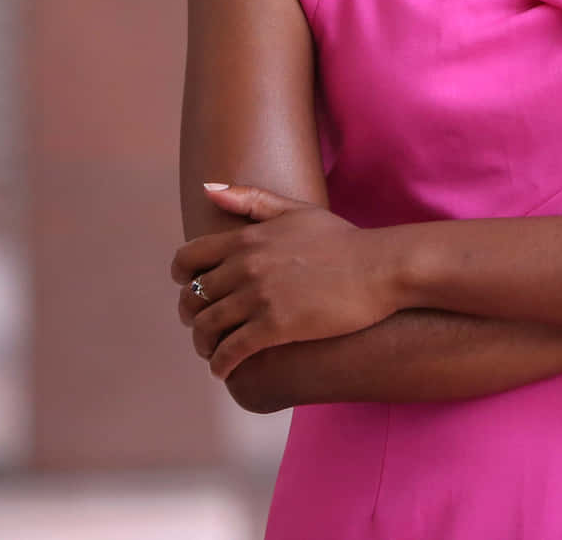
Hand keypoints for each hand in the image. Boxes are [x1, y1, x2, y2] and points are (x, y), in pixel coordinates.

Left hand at [171, 184, 402, 379]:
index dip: (182, 278)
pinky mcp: (275, 327)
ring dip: (203, 344)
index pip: (189, 258)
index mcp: (246, 239)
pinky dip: (221, 364)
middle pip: (194, 296)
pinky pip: (232, 351)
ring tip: (212, 352)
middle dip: (191, 315)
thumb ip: (250, 199)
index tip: (188, 289)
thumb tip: (206, 189)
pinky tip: (225, 371)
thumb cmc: (342, 240)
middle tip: (203, 327)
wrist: (379, 268)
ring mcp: (259, 297)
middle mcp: (245, 267)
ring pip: (207, 327)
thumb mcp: (295, 210)